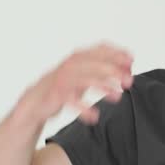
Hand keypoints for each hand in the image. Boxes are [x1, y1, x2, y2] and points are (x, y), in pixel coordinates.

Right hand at [18, 42, 133, 125]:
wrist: (33, 103)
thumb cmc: (62, 88)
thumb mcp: (84, 76)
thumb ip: (102, 71)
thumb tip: (129, 68)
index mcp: (77, 58)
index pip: (98, 49)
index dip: (116, 53)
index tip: (131, 60)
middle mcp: (69, 66)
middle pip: (93, 63)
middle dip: (113, 70)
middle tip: (129, 81)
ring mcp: (60, 80)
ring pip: (83, 79)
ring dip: (102, 86)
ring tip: (117, 97)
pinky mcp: (53, 96)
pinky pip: (70, 101)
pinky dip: (83, 108)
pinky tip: (94, 116)